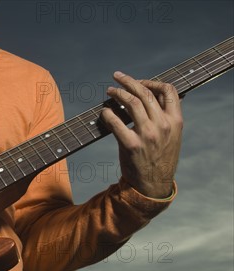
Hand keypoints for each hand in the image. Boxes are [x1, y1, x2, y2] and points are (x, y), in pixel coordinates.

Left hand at [101, 71, 182, 197]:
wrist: (153, 185)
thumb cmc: (159, 158)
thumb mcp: (172, 137)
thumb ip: (167, 117)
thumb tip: (158, 97)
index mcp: (176, 121)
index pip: (169, 90)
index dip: (152, 82)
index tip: (140, 81)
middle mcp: (163, 125)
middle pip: (145, 93)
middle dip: (129, 81)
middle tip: (117, 77)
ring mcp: (147, 135)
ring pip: (131, 103)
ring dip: (117, 93)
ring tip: (109, 91)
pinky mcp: (131, 145)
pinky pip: (116, 122)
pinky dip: (108, 113)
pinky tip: (104, 111)